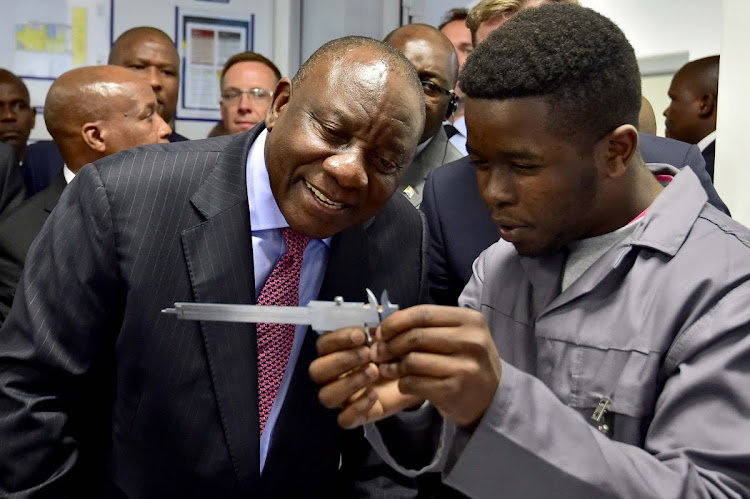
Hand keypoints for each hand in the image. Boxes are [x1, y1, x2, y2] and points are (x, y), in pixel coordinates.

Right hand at [309, 327, 423, 428]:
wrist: (419, 376)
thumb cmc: (397, 351)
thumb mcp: (390, 332)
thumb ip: (378, 320)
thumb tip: (369, 312)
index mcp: (337, 352)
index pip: (322, 345)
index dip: (337, 339)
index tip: (361, 334)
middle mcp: (333, 375)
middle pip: (317, 371)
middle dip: (341, 360)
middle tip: (368, 353)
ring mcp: (342, 397)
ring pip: (327, 395)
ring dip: (349, 382)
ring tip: (374, 371)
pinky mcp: (356, 416)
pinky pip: (344, 419)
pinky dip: (358, 406)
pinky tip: (375, 394)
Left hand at [372, 305, 500, 426]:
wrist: (491, 398)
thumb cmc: (467, 361)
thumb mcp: (459, 335)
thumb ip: (428, 327)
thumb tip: (386, 324)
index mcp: (470, 320)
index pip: (423, 313)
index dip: (396, 321)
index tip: (381, 331)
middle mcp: (471, 341)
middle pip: (416, 336)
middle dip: (390, 344)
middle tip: (377, 352)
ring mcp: (464, 367)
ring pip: (413, 361)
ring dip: (393, 366)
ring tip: (386, 369)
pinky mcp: (454, 390)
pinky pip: (415, 383)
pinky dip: (402, 383)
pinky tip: (403, 383)